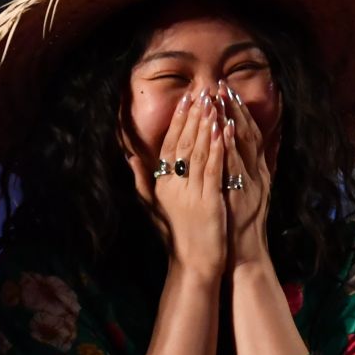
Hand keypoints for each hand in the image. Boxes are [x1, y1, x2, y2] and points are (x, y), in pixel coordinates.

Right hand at [146, 88, 227, 281]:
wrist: (194, 263)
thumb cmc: (177, 236)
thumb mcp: (154, 207)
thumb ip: (142, 181)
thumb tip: (130, 158)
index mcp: (162, 185)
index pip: (168, 146)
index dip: (177, 122)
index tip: (186, 100)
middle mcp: (173, 185)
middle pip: (183, 144)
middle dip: (193, 116)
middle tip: (201, 91)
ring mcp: (190, 192)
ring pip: (198, 152)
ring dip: (206, 125)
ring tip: (213, 102)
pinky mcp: (208, 200)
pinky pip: (213, 168)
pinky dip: (218, 148)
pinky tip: (224, 129)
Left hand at [220, 81, 273, 271]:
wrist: (239, 255)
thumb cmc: (231, 226)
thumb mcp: (232, 196)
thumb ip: (230, 173)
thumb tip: (223, 155)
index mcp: (251, 173)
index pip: (243, 136)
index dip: (233, 113)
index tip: (221, 92)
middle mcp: (255, 173)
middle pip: (246, 134)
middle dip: (234, 109)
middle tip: (221, 86)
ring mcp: (252, 182)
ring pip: (245, 145)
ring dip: (234, 120)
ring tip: (222, 98)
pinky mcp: (246, 193)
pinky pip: (238, 166)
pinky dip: (232, 147)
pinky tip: (225, 129)